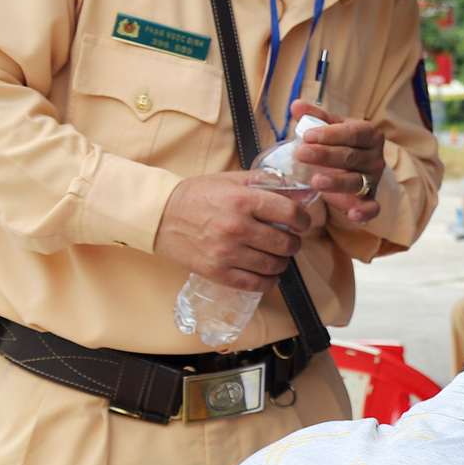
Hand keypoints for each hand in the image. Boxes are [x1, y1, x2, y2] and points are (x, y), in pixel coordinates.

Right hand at [154, 170, 310, 290]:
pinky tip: (268, 273)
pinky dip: (269, 281)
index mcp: (243, 201)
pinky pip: (256, 284)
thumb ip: (265, 183)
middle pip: (286, 244)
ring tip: (276, 255)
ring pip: (274, 266)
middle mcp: (237, 228)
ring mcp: (227, 253)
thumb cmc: (197, 195)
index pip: (291, 214)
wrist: (160, 216)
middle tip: (288, 240)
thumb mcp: (230, 180)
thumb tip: (300, 192)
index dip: (303, 220)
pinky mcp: (217, 273)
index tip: (301, 223)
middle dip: (293, 243)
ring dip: (282, 262)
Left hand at [289, 101, 383, 225]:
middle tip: (301, 154)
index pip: (352, 133)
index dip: (330, 134)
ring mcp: (374, 179)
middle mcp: (374, 157)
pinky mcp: (371, 199)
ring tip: (316, 181)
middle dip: (326, 156)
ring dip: (337, 182)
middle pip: (351, 157)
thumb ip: (314, 117)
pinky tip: (353, 216)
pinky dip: (365, 213)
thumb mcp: (330, 128)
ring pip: (357, 181)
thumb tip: (296, 105)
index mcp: (368, 134)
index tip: (307, 135)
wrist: (357, 167)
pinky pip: (372, 207)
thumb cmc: (342, 144)